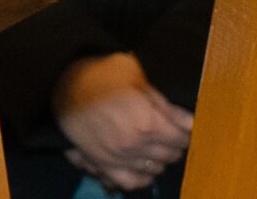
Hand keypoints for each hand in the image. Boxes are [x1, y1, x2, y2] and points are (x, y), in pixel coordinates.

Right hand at [54, 52, 194, 191]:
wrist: (65, 84)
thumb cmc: (103, 75)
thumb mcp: (138, 81)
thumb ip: (165, 106)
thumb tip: (191, 123)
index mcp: (146, 122)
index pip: (181, 137)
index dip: (186, 131)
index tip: (184, 126)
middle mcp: (135, 145)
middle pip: (170, 154)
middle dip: (175, 144)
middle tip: (173, 133)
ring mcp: (118, 157)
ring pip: (154, 168)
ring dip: (160, 159)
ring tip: (158, 146)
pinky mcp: (103, 164)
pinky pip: (130, 181)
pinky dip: (142, 178)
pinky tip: (146, 168)